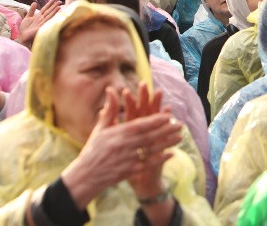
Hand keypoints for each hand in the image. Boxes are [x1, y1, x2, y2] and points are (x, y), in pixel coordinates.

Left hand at [18, 0, 62, 47]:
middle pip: (49, 11)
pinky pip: (48, 21)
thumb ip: (31, 10)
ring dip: (55, 11)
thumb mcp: (27, 17)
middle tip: (60, 1)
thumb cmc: (25, 29)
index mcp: (38, 16)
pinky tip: (55, 15)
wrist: (23, 36)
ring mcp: (42, 23)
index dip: (49, 3)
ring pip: (49, 15)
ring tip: (60, 6)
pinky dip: (52, 17)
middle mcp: (42, 19)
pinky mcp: (42, 27)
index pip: (45, 8)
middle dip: (54, 6)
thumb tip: (34, 2)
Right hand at [61, 84, 180, 210]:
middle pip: (149, 136)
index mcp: (117, 134)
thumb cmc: (93, 150)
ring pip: (151, 149)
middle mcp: (124, 146)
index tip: (167, 116)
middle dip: (166, 130)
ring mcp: (128, 159)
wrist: (85, 176)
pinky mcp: (130, 171)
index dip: (154, 121)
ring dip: (167, 143)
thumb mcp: (100, 128)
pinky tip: (171, 154)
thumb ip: (109, 109)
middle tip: (180, 124)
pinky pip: (148, 164)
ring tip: (180, 137)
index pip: (140, 125)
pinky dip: (160, 159)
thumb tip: (111, 89)